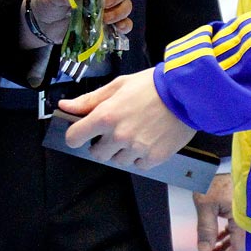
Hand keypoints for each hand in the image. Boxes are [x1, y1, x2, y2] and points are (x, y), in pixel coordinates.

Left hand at [21, 0, 132, 47]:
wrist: (42, 24)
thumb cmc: (48, 1)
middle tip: (102, 4)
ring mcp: (106, 7)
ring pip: (125, 5)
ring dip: (119, 12)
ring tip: (105, 19)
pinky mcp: (106, 24)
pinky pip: (125, 24)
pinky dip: (124, 26)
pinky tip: (117, 29)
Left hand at [55, 68, 194, 168]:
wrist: (186, 93)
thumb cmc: (152, 86)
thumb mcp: (118, 85)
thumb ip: (89, 99)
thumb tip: (65, 107)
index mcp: (105, 116)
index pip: (74, 137)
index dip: (76, 135)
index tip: (82, 133)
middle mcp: (118, 136)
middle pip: (97, 154)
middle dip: (102, 144)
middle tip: (116, 129)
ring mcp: (136, 149)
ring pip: (118, 160)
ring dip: (123, 150)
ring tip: (137, 131)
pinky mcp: (153, 158)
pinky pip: (138, 165)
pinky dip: (140, 156)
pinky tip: (148, 138)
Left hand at [193, 173, 244, 250]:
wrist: (216, 160)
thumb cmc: (213, 179)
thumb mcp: (205, 205)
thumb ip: (205, 229)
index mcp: (243, 219)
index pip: (238, 249)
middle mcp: (248, 218)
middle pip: (239, 244)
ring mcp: (246, 212)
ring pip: (237, 235)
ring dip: (224, 244)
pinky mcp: (242, 206)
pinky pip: (236, 225)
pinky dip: (227, 233)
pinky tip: (217, 237)